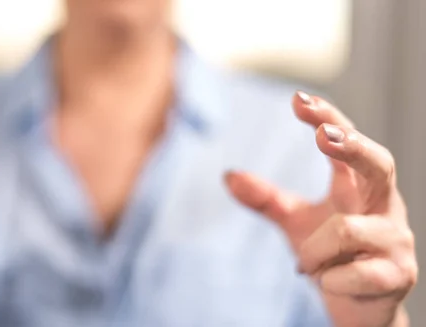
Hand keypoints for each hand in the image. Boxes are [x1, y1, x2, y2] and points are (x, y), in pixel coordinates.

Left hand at [225, 92, 417, 326]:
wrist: (358, 308)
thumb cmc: (331, 256)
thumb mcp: (296, 223)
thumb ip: (267, 200)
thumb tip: (228, 175)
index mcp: (358, 188)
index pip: (347, 142)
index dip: (328, 119)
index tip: (298, 99)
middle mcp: (383, 206)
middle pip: (379, 164)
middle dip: (353, 148)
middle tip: (323, 136)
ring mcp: (395, 239)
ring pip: (347, 231)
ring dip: (314, 249)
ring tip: (306, 265)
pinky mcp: (398, 274)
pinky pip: (357, 273)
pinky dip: (329, 278)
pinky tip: (327, 282)